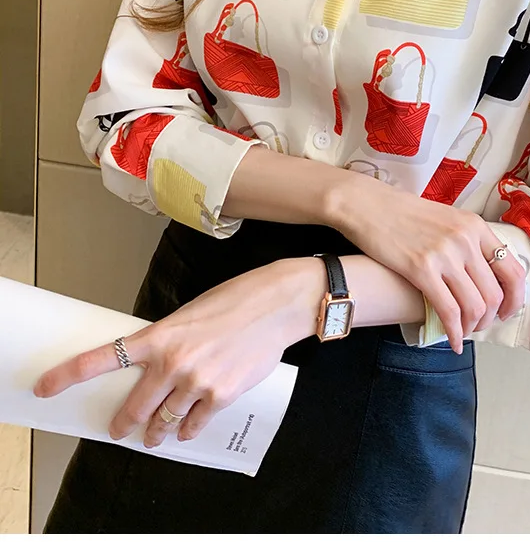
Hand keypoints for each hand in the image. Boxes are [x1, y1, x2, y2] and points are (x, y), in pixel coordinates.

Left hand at [32, 259, 316, 447]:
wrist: (276, 305)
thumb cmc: (237, 300)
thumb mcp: (191, 312)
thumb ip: (170, 340)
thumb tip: (159, 362)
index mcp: (159, 335)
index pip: (102, 357)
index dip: (68, 374)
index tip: (46, 386)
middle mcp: (172, 363)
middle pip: (134, 407)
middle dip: (123, 423)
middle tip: (119, 430)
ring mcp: (196, 383)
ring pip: (164, 420)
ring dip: (156, 433)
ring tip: (155, 437)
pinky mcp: (221, 396)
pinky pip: (194, 424)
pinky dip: (187, 430)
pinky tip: (185, 431)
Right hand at [326, 175, 524, 352]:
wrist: (367, 205)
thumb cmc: (402, 213)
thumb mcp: (446, 219)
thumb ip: (466, 242)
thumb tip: (481, 275)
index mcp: (475, 226)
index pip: (512, 269)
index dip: (514, 298)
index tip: (506, 311)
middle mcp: (465, 239)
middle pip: (495, 293)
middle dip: (490, 318)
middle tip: (480, 325)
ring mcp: (444, 254)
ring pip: (475, 306)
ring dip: (472, 327)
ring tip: (463, 331)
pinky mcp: (421, 269)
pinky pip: (448, 311)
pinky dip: (454, 332)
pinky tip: (452, 340)